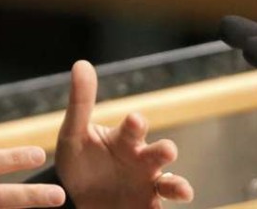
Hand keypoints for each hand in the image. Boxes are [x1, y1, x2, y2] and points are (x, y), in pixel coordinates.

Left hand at [55, 61, 193, 207]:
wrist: (73, 195)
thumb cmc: (79, 159)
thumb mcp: (74, 133)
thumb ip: (80, 102)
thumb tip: (81, 63)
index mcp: (126, 139)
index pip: (135, 127)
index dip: (136, 123)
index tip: (134, 120)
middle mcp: (142, 160)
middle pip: (161, 153)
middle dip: (166, 151)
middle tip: (167, 151)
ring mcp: (147, 186)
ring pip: (171, 185)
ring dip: (178, 186)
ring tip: (183, 191)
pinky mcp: (145, 207)